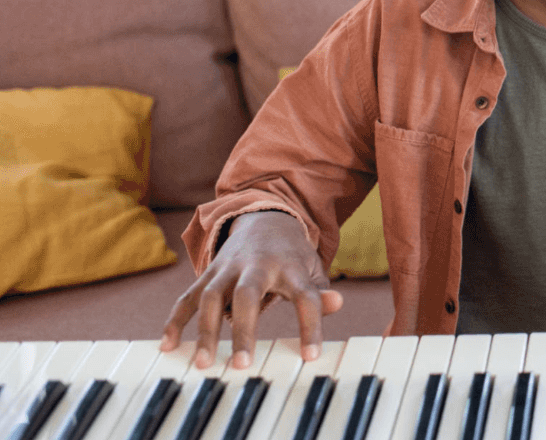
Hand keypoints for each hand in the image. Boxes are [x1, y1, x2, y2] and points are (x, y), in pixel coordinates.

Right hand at [161, 210, 344, 369]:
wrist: (264, 219)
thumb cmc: (291, 256)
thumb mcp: (312, 269)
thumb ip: (321, 291)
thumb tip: (337, 304)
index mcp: (290, 267)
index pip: (305, 297)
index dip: (310, 325)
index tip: (310, 356)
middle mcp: (257, 266)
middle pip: (247, 294)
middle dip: (244, 330)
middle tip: (241, 365)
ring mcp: (229, 267)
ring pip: (211, 296)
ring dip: (205, 330)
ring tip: (203, 364)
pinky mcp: (208, 272)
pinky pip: (187, 296)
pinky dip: (176, 320)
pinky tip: (169, 345)